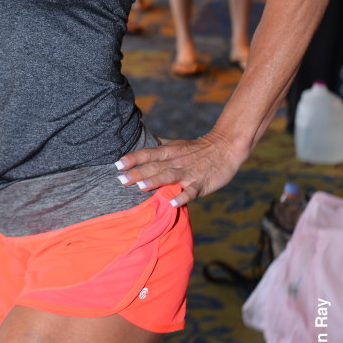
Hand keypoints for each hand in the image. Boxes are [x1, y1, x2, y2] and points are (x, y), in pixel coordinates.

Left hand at [115, 132, 245, 207]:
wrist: (225, 148)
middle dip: (137, 172)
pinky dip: (182, 196)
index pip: (148, 154)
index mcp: (169, 152)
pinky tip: (173, 203)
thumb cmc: (198, 148)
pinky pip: (191, 191)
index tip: (117, 164)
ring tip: (140, 187)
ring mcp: (188, 172)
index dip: (133, 158)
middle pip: (154, 166)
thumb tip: (143, 139)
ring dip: (155, 181)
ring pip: (169, 176)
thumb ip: (160, 145)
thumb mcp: (177, 144)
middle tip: (120, 179)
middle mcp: (176, 161)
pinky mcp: (201, 183)